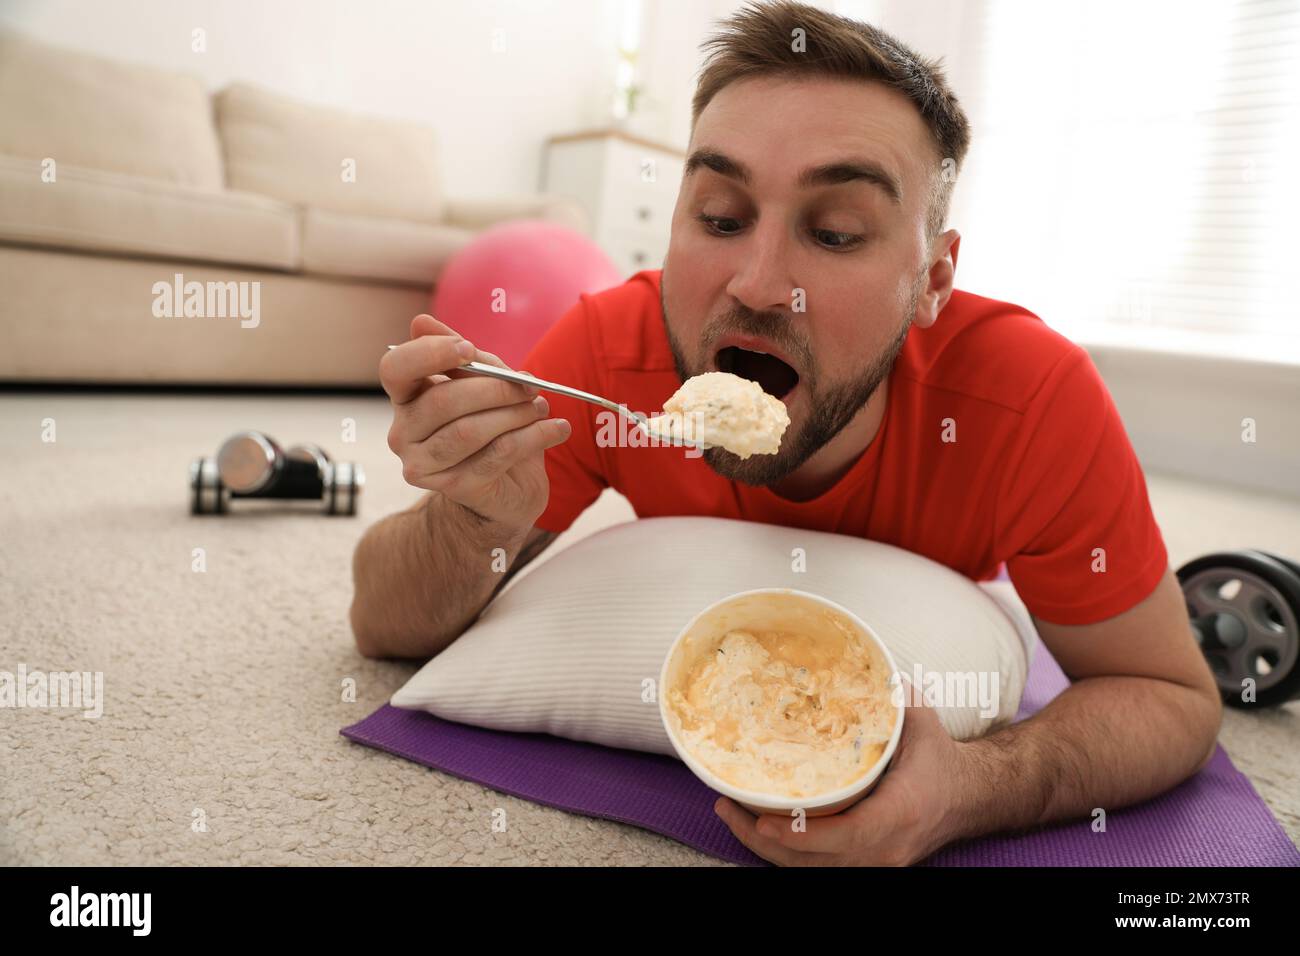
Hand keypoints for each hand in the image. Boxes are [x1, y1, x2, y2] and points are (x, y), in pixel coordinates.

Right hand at [382, 314, 571, 527]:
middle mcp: (404, 433)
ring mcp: (424, 464)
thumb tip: (421, 321)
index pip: (395, 369)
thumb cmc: (493, 427)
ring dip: (515, 414)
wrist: (507, 488)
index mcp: (406, 398)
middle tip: (530, 386)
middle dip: (495, 388)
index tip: (470, 349)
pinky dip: (534, 437)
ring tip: (542, 407)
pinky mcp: (455, 487)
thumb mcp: (485, 383)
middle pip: (443, 400)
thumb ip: (463, 355)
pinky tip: (557, 428)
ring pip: (469, 431)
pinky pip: (497, 454)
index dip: (430, 354)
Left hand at [713, 677, 972, 865]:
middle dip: (764, 840)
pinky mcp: (867, 866)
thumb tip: (866, 658)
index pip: (847, 836)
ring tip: (731, 814)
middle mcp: (887, 849)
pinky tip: (758, 829)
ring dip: (768, 849)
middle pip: (816, 862)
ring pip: (812, 871)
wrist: (971, 797)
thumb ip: (892, 695)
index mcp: (900, 812)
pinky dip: (786, 854)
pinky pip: (819, 869)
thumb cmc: (940, 757)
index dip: (802, 834)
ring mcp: (878, 865)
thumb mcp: (920, 721)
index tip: (763, 821)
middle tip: (726, 806)